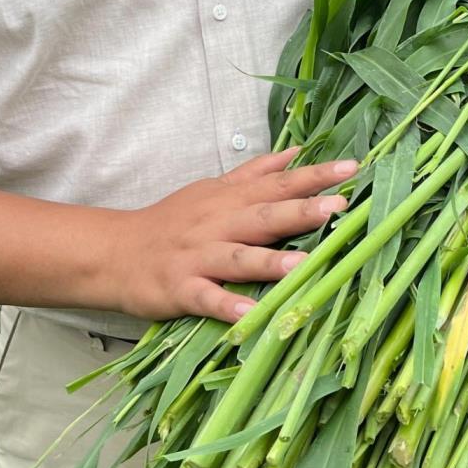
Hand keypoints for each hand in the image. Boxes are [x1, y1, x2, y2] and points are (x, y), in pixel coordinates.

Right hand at [112, 146, 358, 324]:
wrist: (114, 252)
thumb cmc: (173, 223)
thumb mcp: (213, 189)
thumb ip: (256, 173)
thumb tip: (296, 152)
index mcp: (229, 199)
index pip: (278, 183)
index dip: (315, 175)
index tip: (353, 168)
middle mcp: (217, 224)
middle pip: (264, 216)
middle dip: (301, 211)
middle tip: (339, 207)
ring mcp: (197, 257)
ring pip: (237, 257)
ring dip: (270, 262)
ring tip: (304, 265)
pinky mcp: (179, 288)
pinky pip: (205, 298)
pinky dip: (226, 306)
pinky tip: (249, 315)